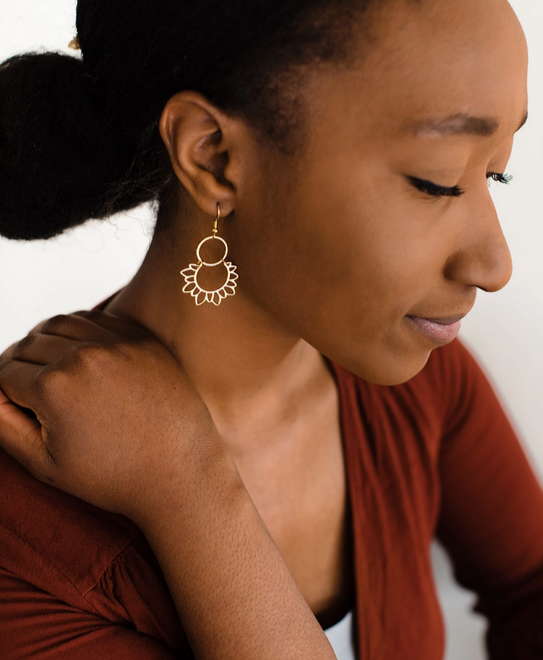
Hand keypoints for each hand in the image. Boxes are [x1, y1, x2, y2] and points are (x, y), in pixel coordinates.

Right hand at [0, 311, 225, 518]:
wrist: (180, 470)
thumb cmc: (114, 475)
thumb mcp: (45, 463)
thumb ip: (3, 424)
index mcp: (54, 386)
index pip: (3, 372)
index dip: (4, 391)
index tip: (16, 405)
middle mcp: (84, 355)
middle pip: (28, 343)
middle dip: (19, 365)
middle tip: (27, 388)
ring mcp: (117, 343)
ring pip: (60, 324)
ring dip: (45, 341)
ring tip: (49, 366)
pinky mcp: (141, 339)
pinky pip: (97, 321)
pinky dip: (80, 331)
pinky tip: (80, 354)